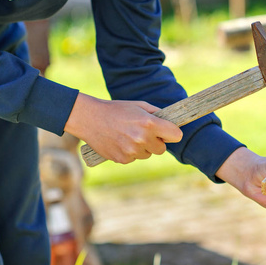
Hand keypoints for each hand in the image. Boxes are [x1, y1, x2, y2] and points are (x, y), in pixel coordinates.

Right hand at [65, 93, 182, 163]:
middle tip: (144, 133)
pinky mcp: (123, 159)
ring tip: (128, 135)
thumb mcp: (138, 105)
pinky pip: (134, 158)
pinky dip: (130, 152)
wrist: (89, 119)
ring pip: (147, 154)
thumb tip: (172, 122)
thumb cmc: (116, 109)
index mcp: (149, 123)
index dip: (172, 133)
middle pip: (162, 149)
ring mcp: (132, 151)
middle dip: (156, 142)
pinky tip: (120, 141)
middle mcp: (142, 138)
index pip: (176, 135)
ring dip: (142, 147)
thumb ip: (157, 114)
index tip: (167, 132)